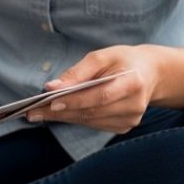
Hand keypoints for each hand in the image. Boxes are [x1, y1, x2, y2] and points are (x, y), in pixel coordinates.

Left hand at [25, 46, 161, 133]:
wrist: (150, 73)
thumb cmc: (123, 60)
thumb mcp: (102, 56)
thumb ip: (78, 72)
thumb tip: (52, 87)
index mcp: (132, 83)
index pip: (99, 96)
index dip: (74, 100)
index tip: (49, 100)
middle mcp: (134, 105)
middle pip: (92, 112)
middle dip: (60, 112)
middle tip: (32, 112)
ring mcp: (131, 119)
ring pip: (90, 121)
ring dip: (63, 117)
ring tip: (38, 114)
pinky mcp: (125, 126)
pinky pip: (94, 124)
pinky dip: (75, 118)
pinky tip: (59, 114)